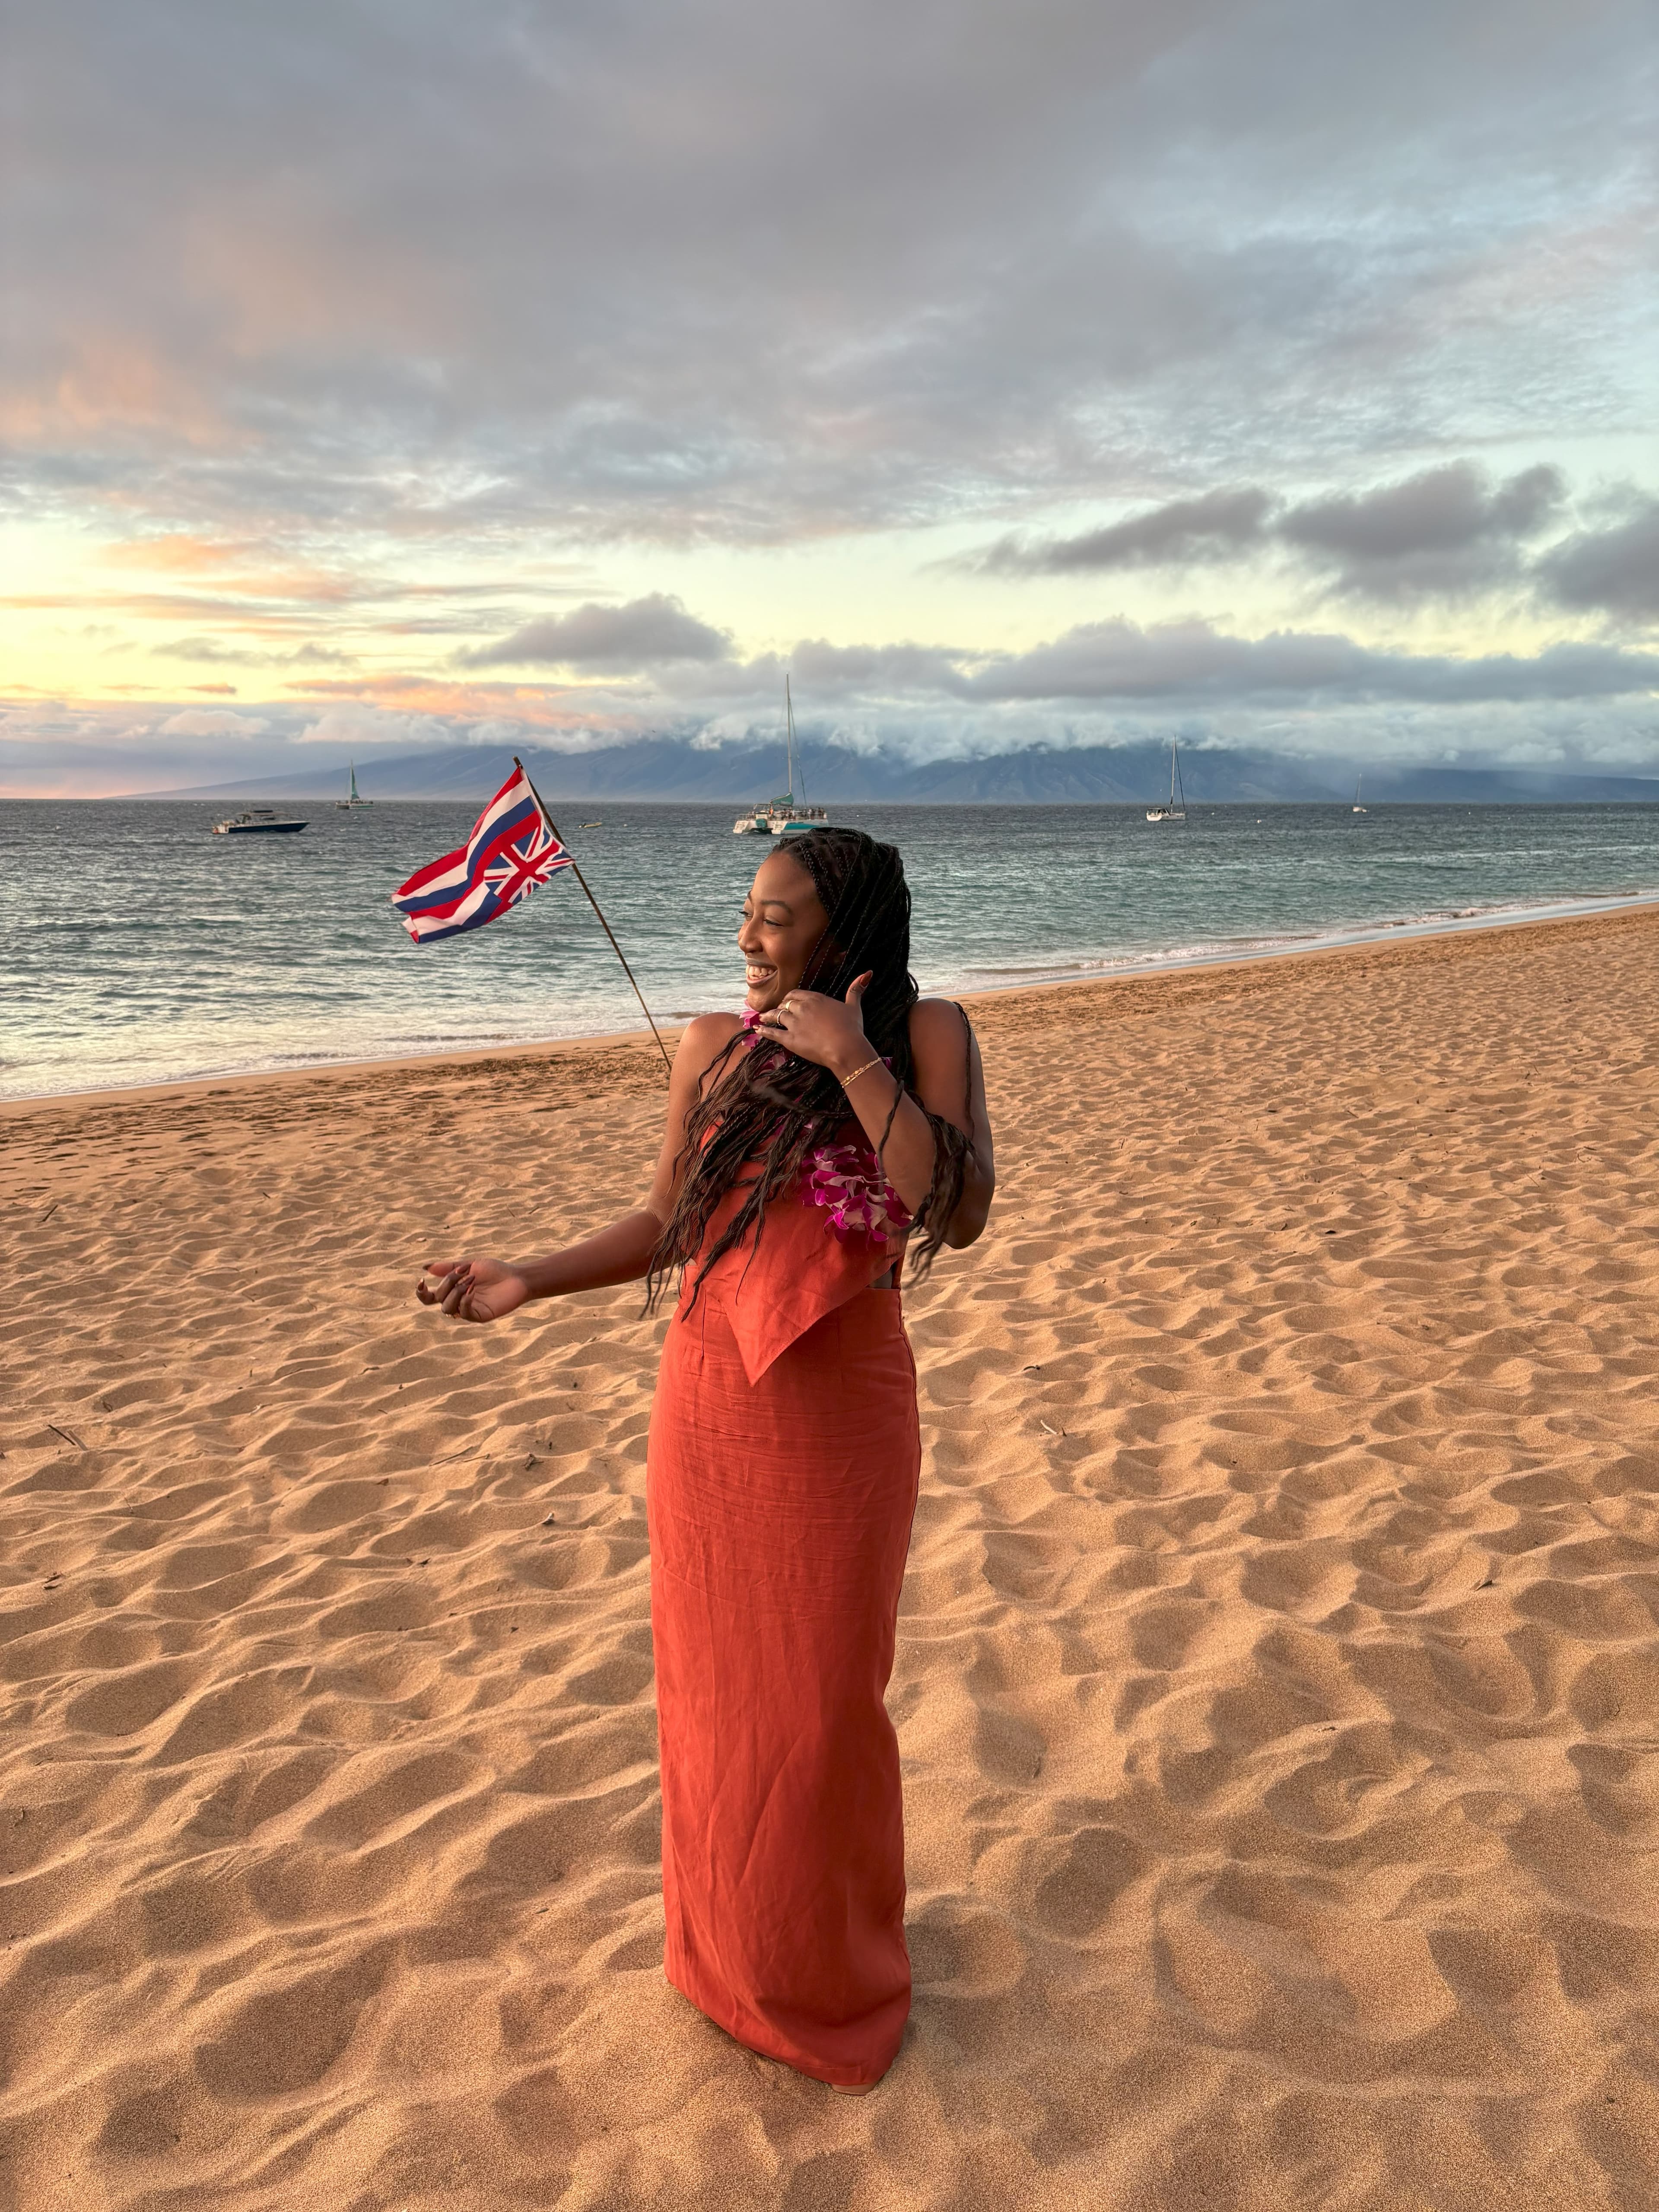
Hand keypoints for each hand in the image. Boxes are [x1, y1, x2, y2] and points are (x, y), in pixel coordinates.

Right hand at [416, 1255, 531, 1322]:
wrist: (516, 1277)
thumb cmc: (496, 1270)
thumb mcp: (469, 1265)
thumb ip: (448, 1267)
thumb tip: (425, 1267)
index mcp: (453, 1290)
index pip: (429, 1297)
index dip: (421, 1293)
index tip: (421, 1281)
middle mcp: (457, 1302)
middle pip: (437, 1299)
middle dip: (447, 1283)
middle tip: (464, 1271)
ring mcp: (468, 1310)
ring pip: (447, 1308)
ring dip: (455, 1292)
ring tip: (471, 1281)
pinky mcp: (479, 1316)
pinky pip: (463, 1313)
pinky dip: (464, 1300)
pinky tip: (472, 1290)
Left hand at [757, 973, 873, 1073]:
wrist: (845, 1048)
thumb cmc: (851, 1028)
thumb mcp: (853, 1006)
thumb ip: (856, 989)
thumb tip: (867, 973)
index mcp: (815, 998)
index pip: (796, 994)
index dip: (791, 998)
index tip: (789, 1001)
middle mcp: (802, 1008)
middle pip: (785, 1004)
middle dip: (781, 1007)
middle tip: (777, 1010)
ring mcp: (794, 1024)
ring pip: (776, 1016)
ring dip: (769, 1016)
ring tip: (763, 1017)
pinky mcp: (790, 1040)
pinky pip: (773, 1033)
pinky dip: (764, 1030)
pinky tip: (757, 1029)